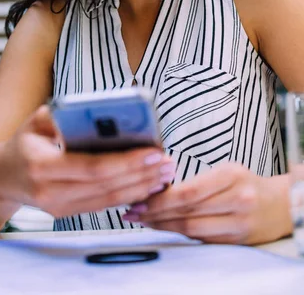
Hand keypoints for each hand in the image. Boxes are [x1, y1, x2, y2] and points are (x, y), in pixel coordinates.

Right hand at [0, 105, 174, 217]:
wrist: (0, 178)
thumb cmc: (23, 142)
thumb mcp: (36, 121)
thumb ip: (64, 114)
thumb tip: (102, 111)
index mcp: (42, 165)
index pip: (92, 167)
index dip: (125, 162)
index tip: (153, 151)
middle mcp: (50, 192)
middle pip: (105, 186)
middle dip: (142, 175)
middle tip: (168, 162)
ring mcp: (58, 207)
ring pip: (108, 200)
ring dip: (140, 187)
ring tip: (165, 173)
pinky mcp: (66, 213)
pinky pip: (103, 206)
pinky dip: (128, 195)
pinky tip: (147, 184)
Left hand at [122, 162, 291, 244]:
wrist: (279, 205)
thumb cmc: (246, 183)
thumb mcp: (226, 171)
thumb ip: (197, 180)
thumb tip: (158, 186)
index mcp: (231, 176)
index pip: (189, 191)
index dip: (161, 198)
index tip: (140, 199)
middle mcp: (237, 200)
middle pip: (187, 212)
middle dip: (155, 213)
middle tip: (134, 212)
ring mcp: (238, 223)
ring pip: (191, 229)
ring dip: (163, 225)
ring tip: (144, 221)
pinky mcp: (236, 241)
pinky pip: (201, 238)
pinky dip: (179, 233)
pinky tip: (164, 227)